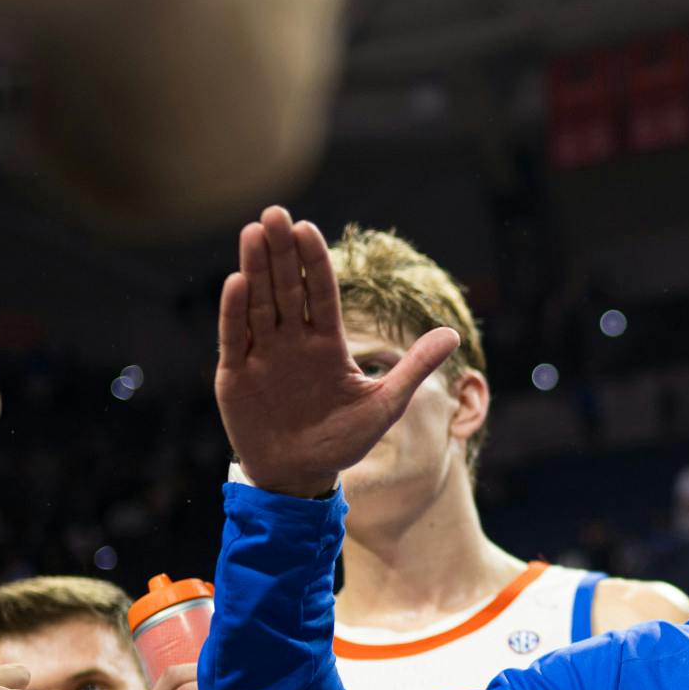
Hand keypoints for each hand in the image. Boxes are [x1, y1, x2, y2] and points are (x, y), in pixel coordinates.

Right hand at [215, 205, 458, 496]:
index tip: (309, 228)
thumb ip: (415, 368)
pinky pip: (236, 337)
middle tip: (275, 212)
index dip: (314, 262)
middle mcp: (293, 342)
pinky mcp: (237, 374)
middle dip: (282, 251)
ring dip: (255, 269)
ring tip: (254, 233)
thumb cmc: (343, 441)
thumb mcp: (385, 404)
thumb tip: (453, 334)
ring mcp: (263, 355)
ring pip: (259, 304)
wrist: (300, 477)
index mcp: (327, 344)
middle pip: (287, 288)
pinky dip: (236, 312)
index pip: (321, 293)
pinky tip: (238, 282)